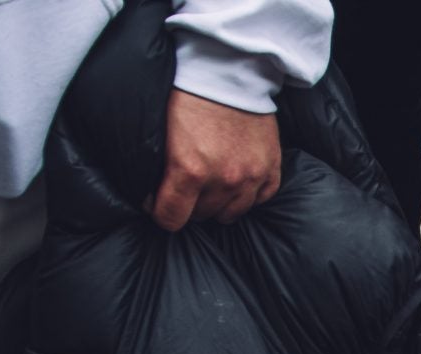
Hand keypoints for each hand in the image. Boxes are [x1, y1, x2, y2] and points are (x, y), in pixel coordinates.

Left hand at [150, 90, 282, 231]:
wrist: (227, 67)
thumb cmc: (188, 92)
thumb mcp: (161, 128)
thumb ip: (158, 166)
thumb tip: (150, 192)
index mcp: (190, 170)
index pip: (171, 218)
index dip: (160, 212)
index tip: (157, 202)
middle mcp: (224, 179)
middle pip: (200, 216)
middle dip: (188, 204)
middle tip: (183, 186)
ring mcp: (251, 176)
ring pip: (230, 214)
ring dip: (217, 204)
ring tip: (210, 186)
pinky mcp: (271, 167)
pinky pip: (260, 199)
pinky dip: (247, 195)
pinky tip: (236, 181)